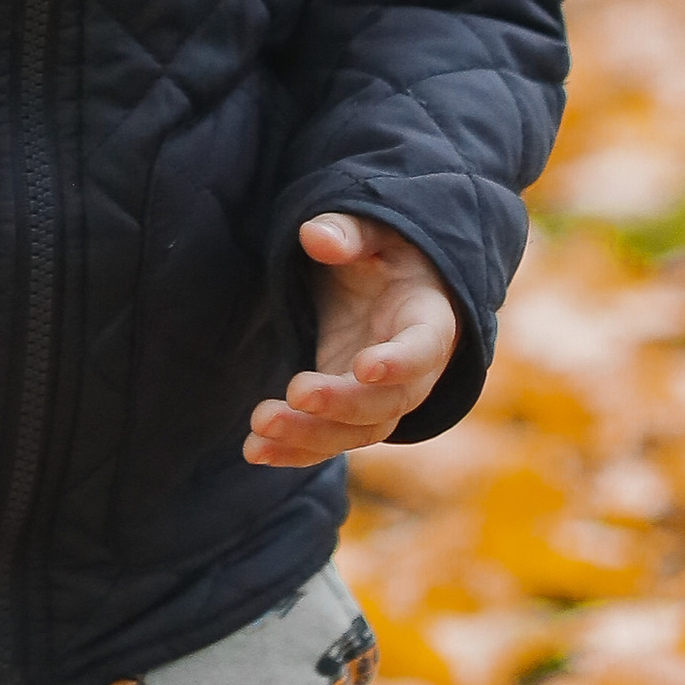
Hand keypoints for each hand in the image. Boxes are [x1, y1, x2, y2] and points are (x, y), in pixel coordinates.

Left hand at [243, 213, 456, 468]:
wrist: (388, 289)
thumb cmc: (385, 255)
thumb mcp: (375, 233)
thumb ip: (349, 233)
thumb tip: (315, 236)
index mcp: (429, 322)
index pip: (424, 350)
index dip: (399, 363)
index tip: (364, 366)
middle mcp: (414, 374)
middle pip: (386, 404)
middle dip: (340, 404)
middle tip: (295, 393)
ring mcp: (381, 399)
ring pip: (356, 433)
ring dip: (309, 436)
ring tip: (260, 430)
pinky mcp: (348, 413)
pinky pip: (329, 441)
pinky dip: (294, 451)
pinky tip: (255, 450)